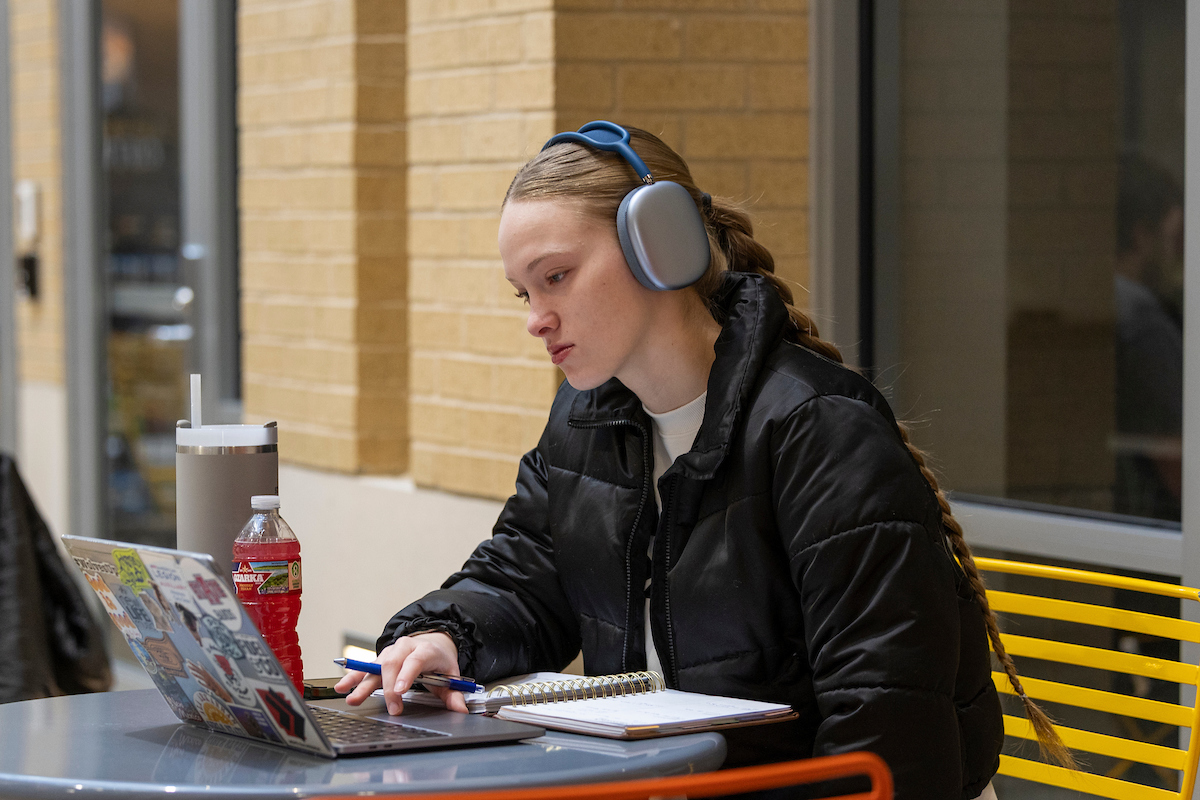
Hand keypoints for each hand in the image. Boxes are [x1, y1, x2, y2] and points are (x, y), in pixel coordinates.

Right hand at [334, 632, 466, 714]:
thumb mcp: (451, 675)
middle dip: (389, 687)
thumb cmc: (439, 660)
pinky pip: (365, 667)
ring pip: (375, 665)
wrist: (432, 640)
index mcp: (425, 649)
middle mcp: (405, 648)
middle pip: (393, 664)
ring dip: (361, 681)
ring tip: (350, 696)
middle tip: (392, 707)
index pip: (415, 660)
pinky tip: (343, 686)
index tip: (400, 690)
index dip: (407, 674)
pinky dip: (353, 676)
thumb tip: (461, 709)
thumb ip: (454, 693)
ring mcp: (390, 652)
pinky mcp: (380, 658)